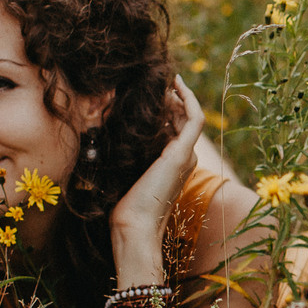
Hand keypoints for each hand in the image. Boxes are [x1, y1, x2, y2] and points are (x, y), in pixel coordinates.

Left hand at [110, 77, 205, 274]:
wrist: (134, 225)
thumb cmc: (124, 207)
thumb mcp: (126, 173)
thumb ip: (128, 155)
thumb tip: (112, 134)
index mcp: (174, 165)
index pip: (177, 128)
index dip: (169, 109)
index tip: (156, 95)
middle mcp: (186, 158)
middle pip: (184, 120)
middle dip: (173, 100)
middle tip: (159, 84)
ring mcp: (187, 155)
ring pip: (190, 116)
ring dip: (179, 96)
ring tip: (166, 83)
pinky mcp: (183, 153)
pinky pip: (195, 118)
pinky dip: (189, 99)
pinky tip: (177, 86)